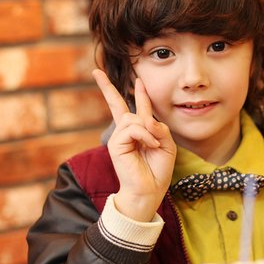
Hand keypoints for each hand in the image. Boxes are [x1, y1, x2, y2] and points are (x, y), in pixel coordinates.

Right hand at [93, 69, 176, 221]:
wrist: (148, 191)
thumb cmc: (157, 170)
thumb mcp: (166, 145)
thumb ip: (160, 128)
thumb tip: (147, 120)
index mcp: (138, 131)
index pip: (134, 107)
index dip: (136, 92)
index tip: (135, 78)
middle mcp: (126, 132)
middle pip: (118, 104)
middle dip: (107, 88)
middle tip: (96, 72)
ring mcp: (119, 137)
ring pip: (134, 119)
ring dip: (148, 130)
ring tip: (154, 145)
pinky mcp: (115, 144)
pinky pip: (133, 129)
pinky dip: (145, 135)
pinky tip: (150, 145)